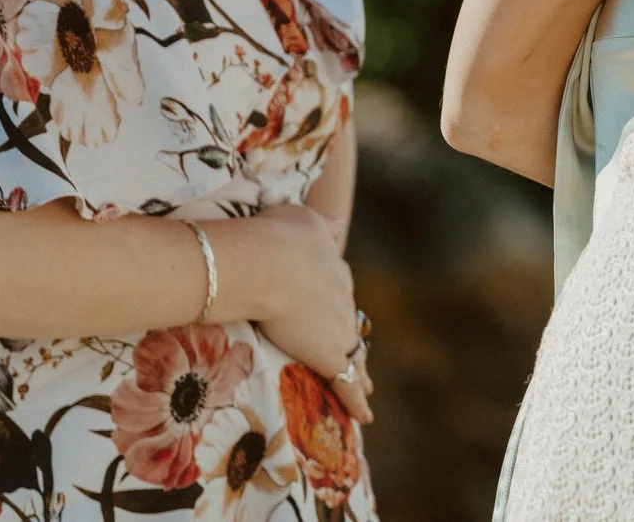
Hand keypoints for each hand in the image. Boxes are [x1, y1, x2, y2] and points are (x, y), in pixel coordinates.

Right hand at [245, 205, 373, 422]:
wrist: (267, 263)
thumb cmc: (275, 237)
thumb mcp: (303, 218)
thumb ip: (321, 224)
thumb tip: (338, 222)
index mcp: (333, 266)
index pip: (336, 286)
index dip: (333, 297)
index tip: (333, 306)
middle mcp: (342, 297)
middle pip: (349, 319)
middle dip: (349, 332)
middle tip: (351, 347)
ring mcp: (338, 328)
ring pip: (354, 351)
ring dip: (360, 367)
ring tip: (366, 384)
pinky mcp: (329, 355)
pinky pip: (347, 381)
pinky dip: (356, 399)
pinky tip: (365, 415)